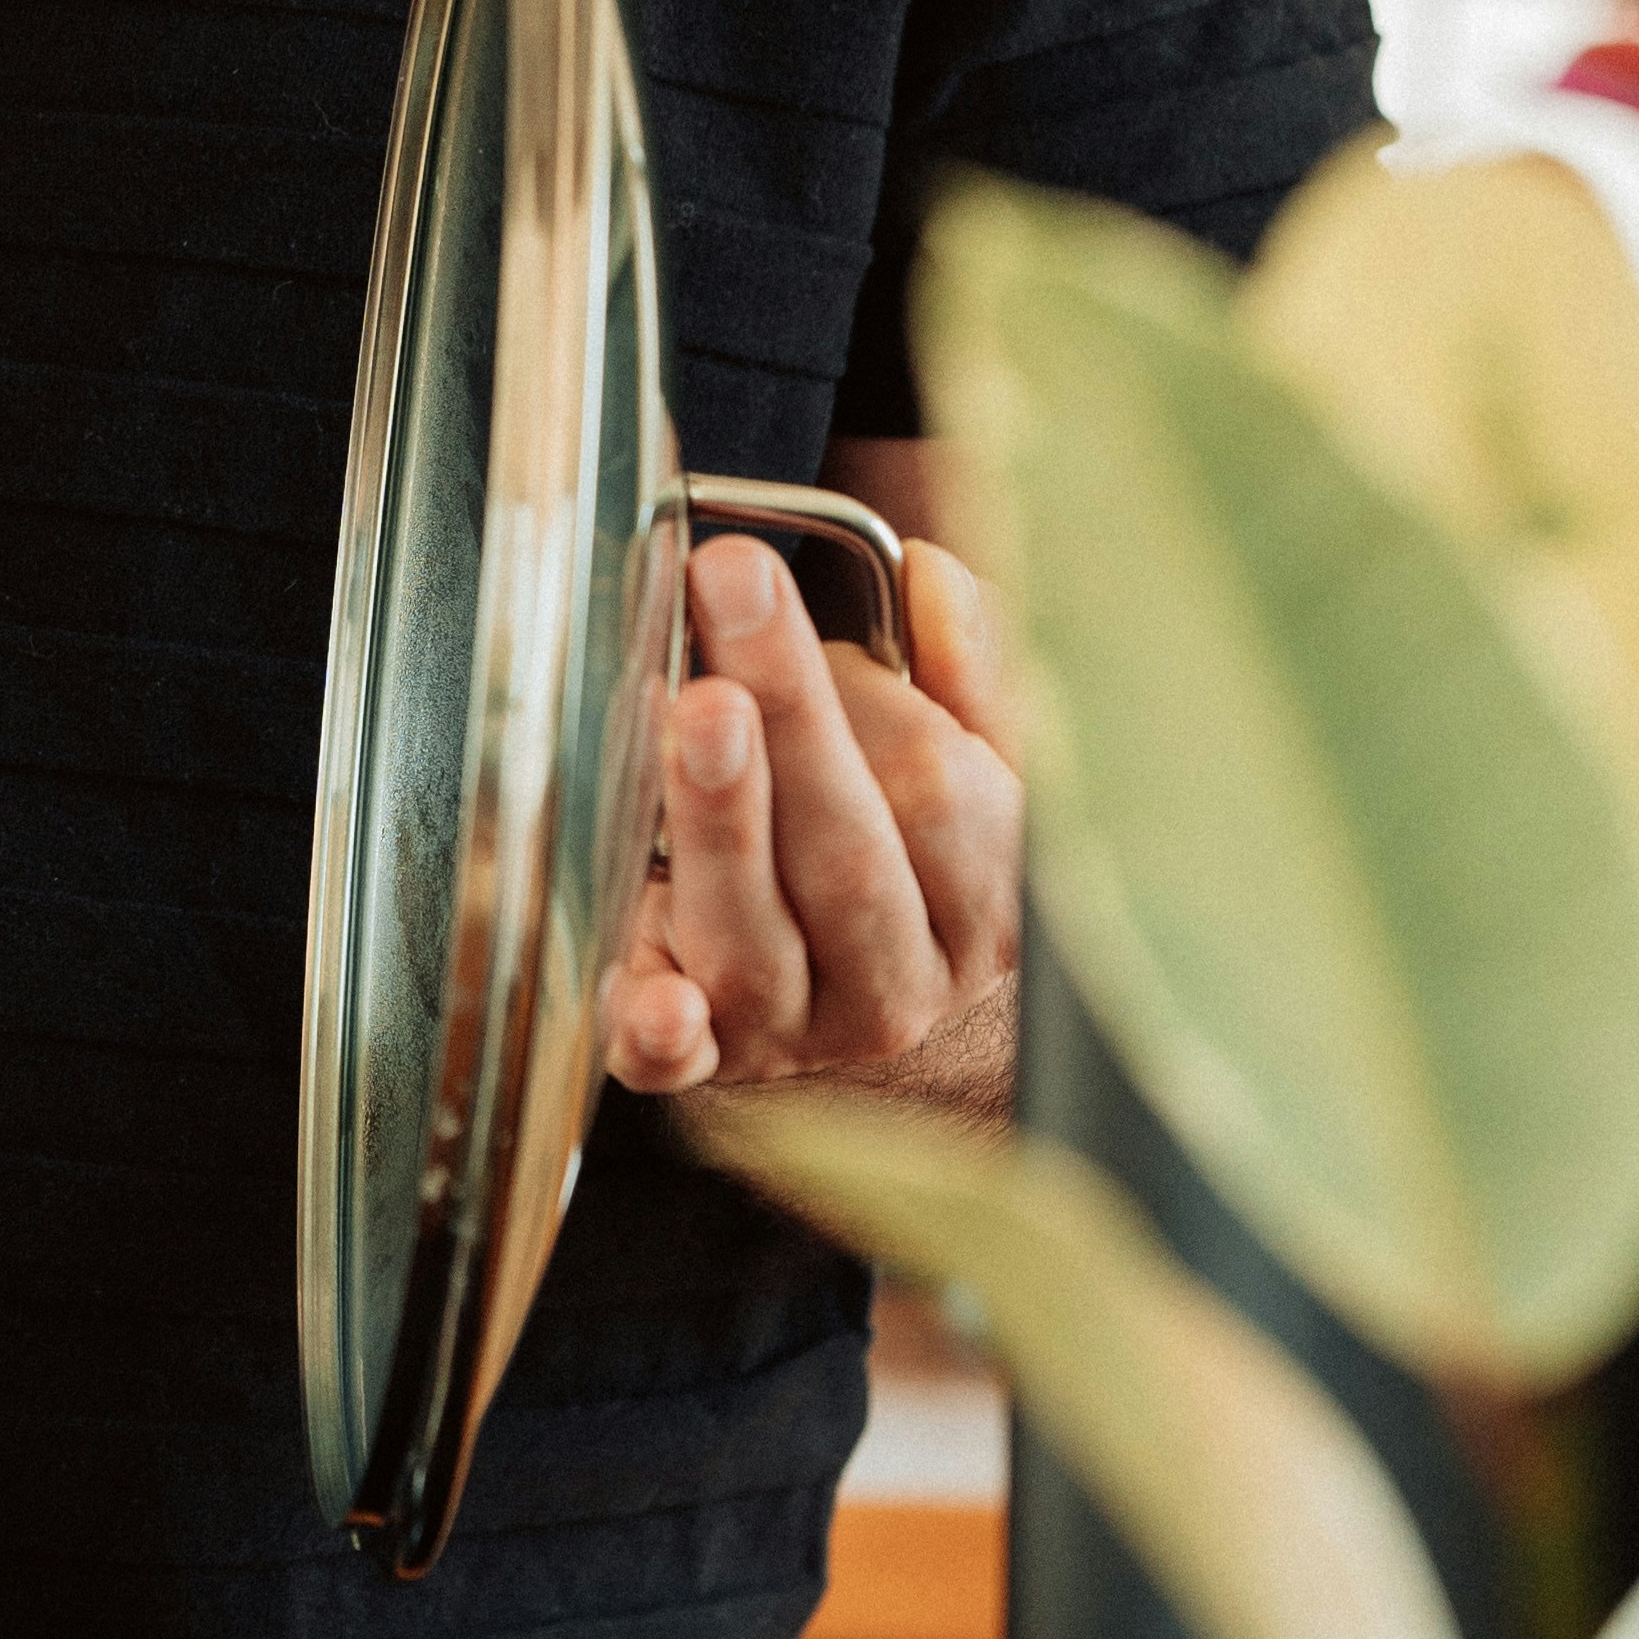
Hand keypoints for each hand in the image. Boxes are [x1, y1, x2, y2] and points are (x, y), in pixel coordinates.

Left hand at [606, 531, 1020, 1106]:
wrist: (832, 992)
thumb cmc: (880, 837)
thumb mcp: (953, 754)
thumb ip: (957, 666)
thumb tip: (933, 575)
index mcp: (981, 903)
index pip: (944, 798)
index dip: (874, 697)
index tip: (783, 586)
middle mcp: (897, 982)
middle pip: (849, 857)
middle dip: (792, 717)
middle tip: (731, 587)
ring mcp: (795, 1033)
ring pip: (756, 937)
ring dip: (722, 821)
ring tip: (696, 709)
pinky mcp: (699, 1060)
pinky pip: (675, 1062)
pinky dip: (662, 1030)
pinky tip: (658, 1002)